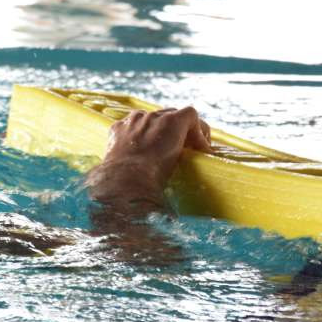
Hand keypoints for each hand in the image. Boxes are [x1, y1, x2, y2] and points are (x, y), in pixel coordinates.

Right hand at [86, 106, 211, 206]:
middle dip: (171, 134)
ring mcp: (154, 118)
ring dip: (187, 133)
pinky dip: (200, 131)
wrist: (126, 179)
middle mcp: (135, 120)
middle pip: (159, 118)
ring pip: (176, 116)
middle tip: (182, 155)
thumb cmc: (120, 186)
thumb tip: (130, 206)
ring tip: (195, 153)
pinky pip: (191, 117)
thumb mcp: (119, 178)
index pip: (139, 126)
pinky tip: (202, 150)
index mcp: (118, 131)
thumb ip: (124, 177)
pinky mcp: (172, 120)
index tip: (160, 154)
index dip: (153, 138)